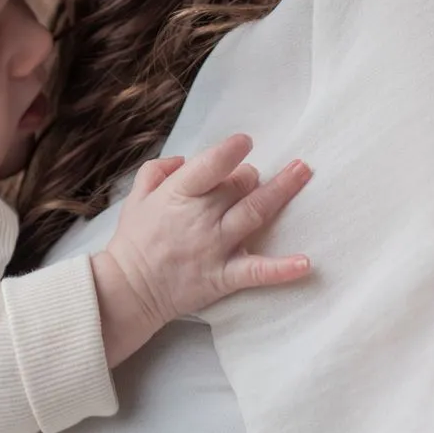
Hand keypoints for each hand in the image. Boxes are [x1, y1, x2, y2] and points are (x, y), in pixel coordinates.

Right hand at [91, 134, 311, 365]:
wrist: (128, 291)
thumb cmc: (134, 241)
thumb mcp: (136, 197)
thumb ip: (158, 170)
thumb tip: (185, 158)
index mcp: (178, 195)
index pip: (210, 165)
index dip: (231, 150)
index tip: (244, 141)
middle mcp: (200, 217)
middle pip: (240, 185)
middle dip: (250, 175)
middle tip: (251, 176)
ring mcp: (215, 247)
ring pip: (255, 212)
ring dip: (282, 191)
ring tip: (303, 172)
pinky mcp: (225, 276)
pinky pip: (258, 272)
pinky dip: (282, 269)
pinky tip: (306, 263)